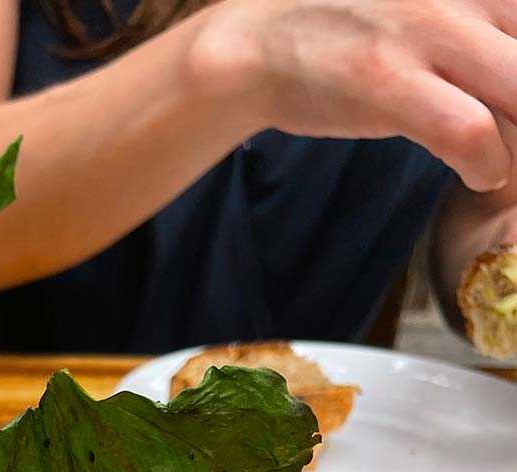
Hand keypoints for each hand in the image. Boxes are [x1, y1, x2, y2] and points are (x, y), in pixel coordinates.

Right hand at [193, 0, 516, 190]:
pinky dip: (487, 165)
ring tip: (503, 164)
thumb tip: (514, 85)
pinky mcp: (387, 80)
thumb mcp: (436, 11)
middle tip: (516, 147)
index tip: (513, 113)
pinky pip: (469, 132)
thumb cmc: (355, 33)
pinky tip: (479, 175)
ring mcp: (426, 30)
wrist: (260, 43)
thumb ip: (484, 33)